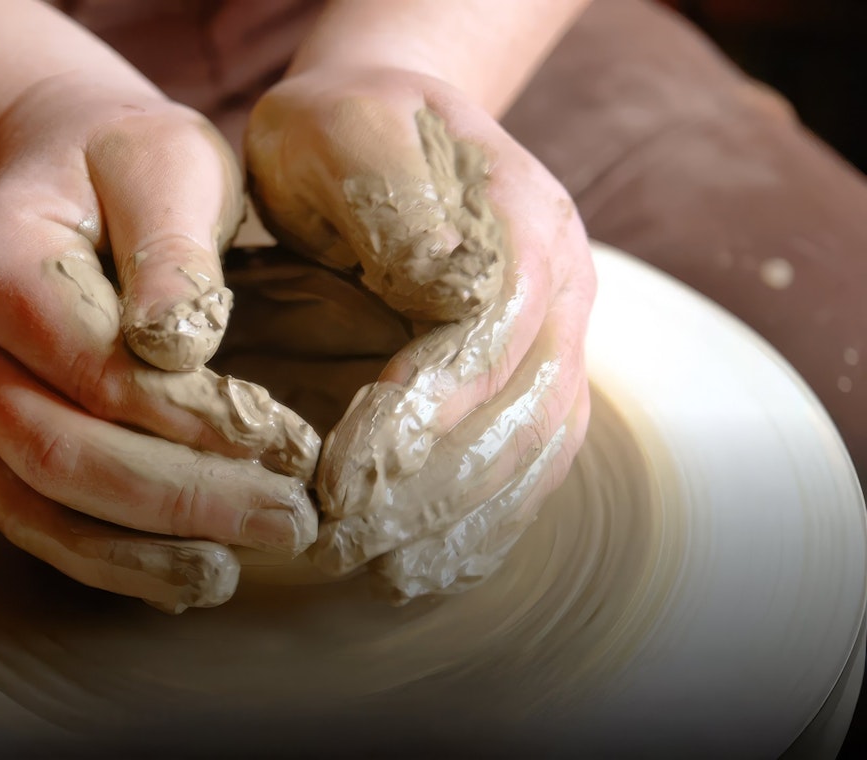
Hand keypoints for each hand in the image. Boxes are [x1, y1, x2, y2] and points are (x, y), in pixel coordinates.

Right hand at [0, 76, 319, 613]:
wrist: (64, 168)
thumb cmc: (128, 162)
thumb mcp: (166, 163)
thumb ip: (172, 251)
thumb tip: (180, 352)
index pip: (95, 367)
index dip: (192, 417)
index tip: (288, 442)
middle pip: (59, 449)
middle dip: (182, 497)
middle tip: (290, 519)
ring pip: (34, 502)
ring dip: (138, 551)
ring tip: (234, 574)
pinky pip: (33, 517)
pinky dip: (105, 559)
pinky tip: (183, 577)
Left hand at [246, 68, 594, 602]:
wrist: (385, 115)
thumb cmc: (343, 128)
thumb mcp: (347, 132)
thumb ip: (396, 203)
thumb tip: (453, 289)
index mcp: (520, 226)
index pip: (482, 347)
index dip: (417, 423)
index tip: (339, 482)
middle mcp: (559, 287)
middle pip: (517, 415)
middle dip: (428, 493)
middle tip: (341, 542)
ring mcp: (559, 333)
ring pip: (534, 452)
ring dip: (461, 524)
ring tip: (384, 575)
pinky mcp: (539, 372)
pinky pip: (533, 461)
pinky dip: (487, 521)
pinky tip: (430, 564)